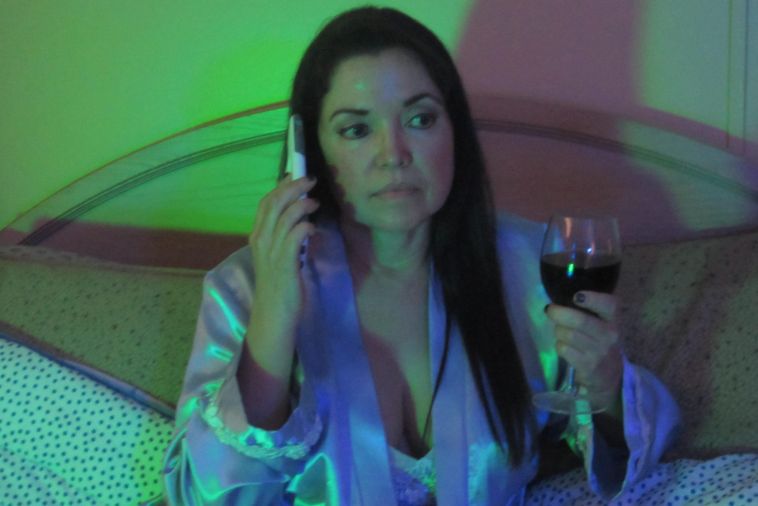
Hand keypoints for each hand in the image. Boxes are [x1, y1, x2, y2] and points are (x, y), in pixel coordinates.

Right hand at [248, 174, 318, 338]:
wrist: (273, 314)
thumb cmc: (279, 286)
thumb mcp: (278, 255)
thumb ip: (284, 236)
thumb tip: (300, 217)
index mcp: (258, 237)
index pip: (266, 203)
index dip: (281, 186)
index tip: (296, 174)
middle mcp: (261, 240)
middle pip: (274, 203)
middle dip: (292, 187)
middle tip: (310, 179)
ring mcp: (271, 251)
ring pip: (284, 217)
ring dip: (301, 205)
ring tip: (314, 201)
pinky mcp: (284, 263)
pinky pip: (294, 236)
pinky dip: (304, 227)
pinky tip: (312, 227)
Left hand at [544, 291, 622, 411]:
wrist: (610, 376)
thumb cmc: (600, 343)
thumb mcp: (603, 325)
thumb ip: (588, 311)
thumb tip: (558, 299)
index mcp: (614, 320)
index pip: (610, 305)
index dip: (593, 298)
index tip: (577, 296)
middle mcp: (610, 335)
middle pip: (581, 320)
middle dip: (560, 313)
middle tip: (550, 310)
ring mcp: (600, 352)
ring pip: (569, 335)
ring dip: (559, 331)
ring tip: (560, 331)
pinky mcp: (588, 366)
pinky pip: (564, 349)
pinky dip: (559, 345)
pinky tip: (564, 346)